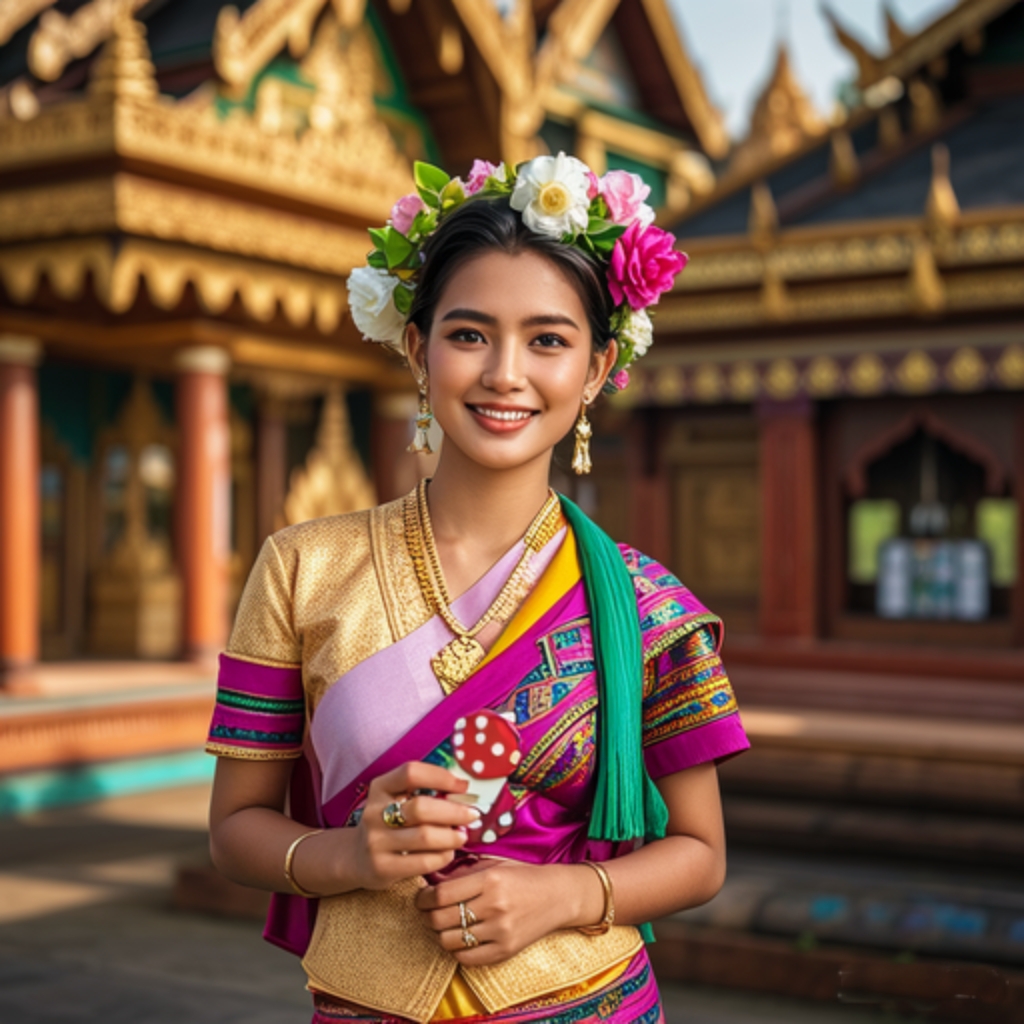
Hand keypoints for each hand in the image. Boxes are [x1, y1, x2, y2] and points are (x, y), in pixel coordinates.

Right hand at [350, 762, 478, 890]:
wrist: (356, 857)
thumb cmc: (389, 823)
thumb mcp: (397, 800)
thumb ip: (424, 793)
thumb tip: (464, 790)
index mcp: (380, 787)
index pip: (411, 773)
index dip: (440, 776)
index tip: (463, 786)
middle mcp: (374, 812)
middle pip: (421, 807)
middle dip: (454, 811)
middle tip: (472, 815)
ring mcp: (375, 841)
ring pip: (425, 836)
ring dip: (452, 836)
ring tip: (462, 836)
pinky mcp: (382, 868)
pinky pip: (423, 862)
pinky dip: (443, 856)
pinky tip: (448, 852)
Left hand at [415, 860, 602, 964]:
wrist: (558, 896)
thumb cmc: (523, 876)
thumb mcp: (494, 865)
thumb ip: (463, 873)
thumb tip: (431, 881)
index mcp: (490, 880)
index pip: (441, 894)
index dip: (423, 898)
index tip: (421, 897)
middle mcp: (494, 906)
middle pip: (441, 919)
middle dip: (427, 916)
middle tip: (428, 911)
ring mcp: (500, 931)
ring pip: (450, 941)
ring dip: (440, 934)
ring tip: (443, 925)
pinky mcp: (505, 950)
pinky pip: (467, 959)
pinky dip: (457, 951)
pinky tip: (460, 939)